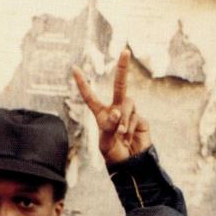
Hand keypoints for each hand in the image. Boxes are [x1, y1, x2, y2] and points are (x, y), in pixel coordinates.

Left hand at [73, 48, 151, 163]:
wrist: (131, 163)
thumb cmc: (113, 154)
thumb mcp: (105, 143)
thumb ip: (109, 126)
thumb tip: (117, 112)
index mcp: (101, 114)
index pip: (90, 97)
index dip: (82, 83)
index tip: (74, 69)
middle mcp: (116, 109)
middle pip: (119, 85)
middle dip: (122, 68)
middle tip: (125, 51)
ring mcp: (129, 113)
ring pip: (127, 105)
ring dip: (123, 120)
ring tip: (120, 136)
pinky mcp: (140, 119)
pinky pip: (134, 117)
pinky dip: (130, 128)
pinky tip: (129, 138)